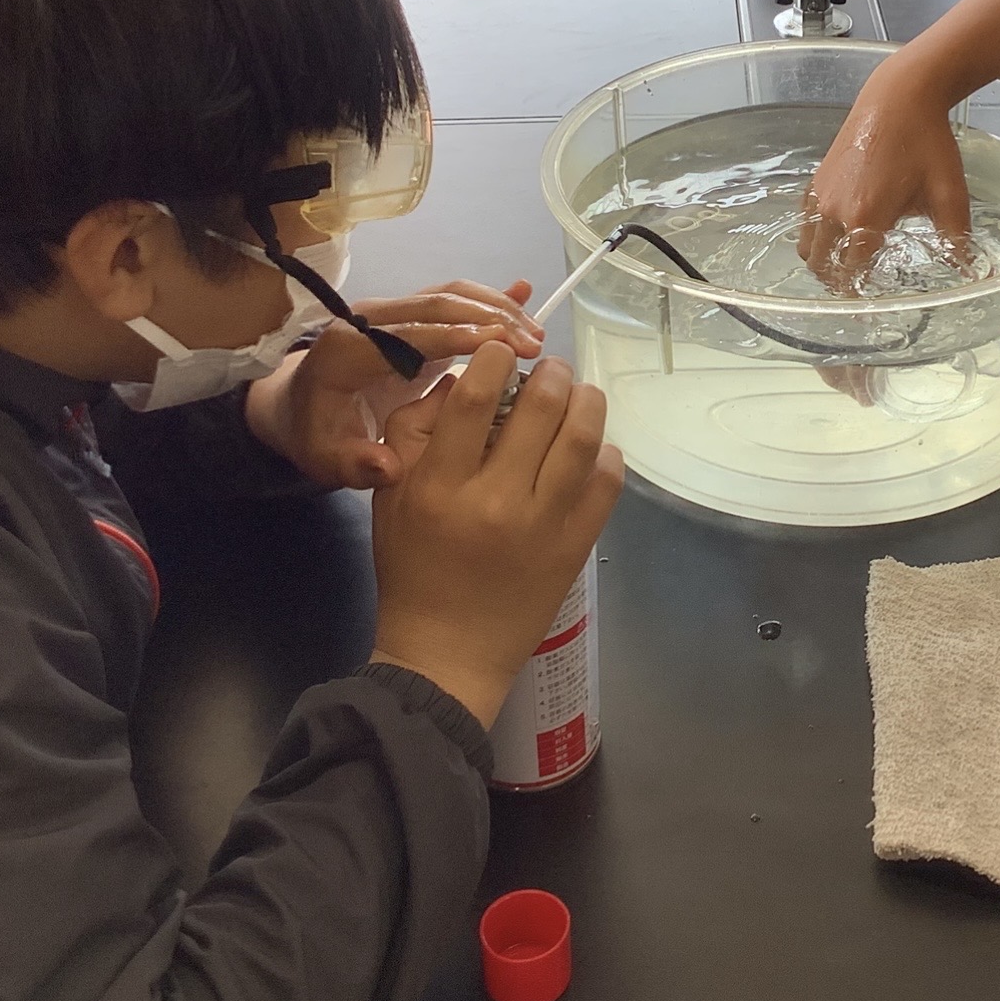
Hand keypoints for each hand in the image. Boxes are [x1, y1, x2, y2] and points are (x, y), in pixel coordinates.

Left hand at [244, 280, 543, 490]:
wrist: (296, 403)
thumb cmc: (314, 432)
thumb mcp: (324, 458)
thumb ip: (353, 464)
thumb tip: (388, 467)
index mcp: (349, 349)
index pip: (411, 335)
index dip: (459, 337)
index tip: (505, 346)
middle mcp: (371, 319)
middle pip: (437, 305)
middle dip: (490, 319)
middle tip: (535, 343)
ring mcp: (392, 312)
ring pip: (449, 295)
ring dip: (496, 307)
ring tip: (537, 333)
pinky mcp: (410, 317)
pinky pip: (451, 299)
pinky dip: (487, 298)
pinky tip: (525, 292)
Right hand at [368, 343, 623, 728]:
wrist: (448, 653)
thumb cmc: (412, 571)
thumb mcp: (392, 500)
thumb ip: (414, 435)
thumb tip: (458, 381)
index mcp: (441, 486)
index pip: (473, 398)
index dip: (494, 358)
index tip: (501, 348)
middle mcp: (496, 499)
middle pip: (541, 407)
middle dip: (551, 373)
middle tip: (550, 370)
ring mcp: (543, 524)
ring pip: (583, 438)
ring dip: (587, 401)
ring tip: (579, 394)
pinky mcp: (575, 546)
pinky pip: (607, 483)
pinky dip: (606, 453)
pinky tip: (594, 447)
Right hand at [799, 56, 971, 290]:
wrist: (901, 96)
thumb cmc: (928, 144)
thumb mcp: (950, 196)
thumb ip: (958, 240)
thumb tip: (974, 274)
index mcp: (866, 219)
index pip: (850, 273)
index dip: (855, 297)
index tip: (864, 313)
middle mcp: (836, 209)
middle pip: (821, 265)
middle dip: (836, 284)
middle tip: (855, 292)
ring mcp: (822, 192)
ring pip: (807, 244)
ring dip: (821, 262)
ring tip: (843, 267)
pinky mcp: (817, 177)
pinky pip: (805, 219)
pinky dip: (815, 235)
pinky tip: (837, 233)